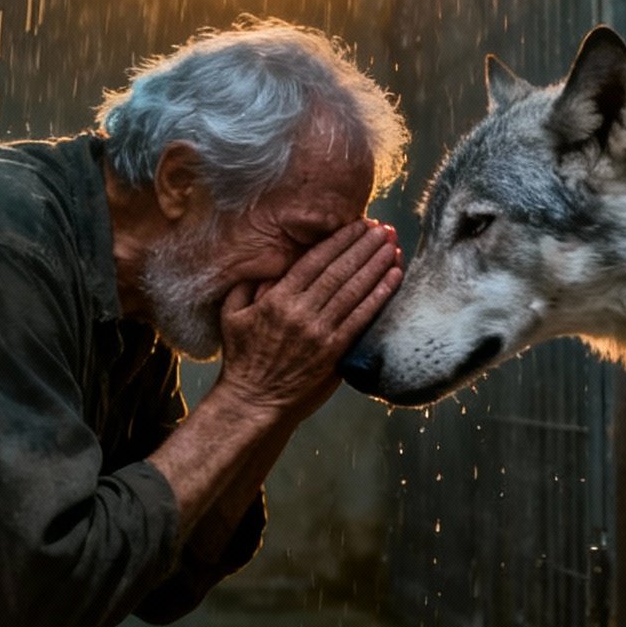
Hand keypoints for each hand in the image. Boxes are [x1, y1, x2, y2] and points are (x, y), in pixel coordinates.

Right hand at [215, 220, 401, 418]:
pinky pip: (362, 317)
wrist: (254, 402)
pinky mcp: (334, 352)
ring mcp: (320, 333)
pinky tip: (393, 277)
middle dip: (364, 246)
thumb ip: (248, 284)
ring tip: (392, 246)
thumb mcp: (232, 315)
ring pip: (354, 290)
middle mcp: (301, 312)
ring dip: (376, 265)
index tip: (357, 224)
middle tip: (383, 228)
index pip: (315, 261)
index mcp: (276, 299)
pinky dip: (380, 295)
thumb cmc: (242, 358)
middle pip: (340, 270)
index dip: (339, 240)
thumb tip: (271, 261)